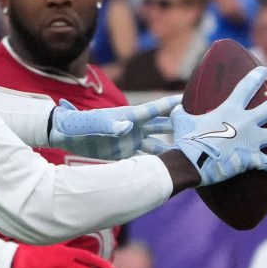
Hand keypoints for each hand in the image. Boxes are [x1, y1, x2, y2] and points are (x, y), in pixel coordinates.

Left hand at [48, 94, 180, 157]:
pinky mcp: (124, 152)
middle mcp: (133, 127)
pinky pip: (144, 157)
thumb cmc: (78, 124)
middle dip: (180, 127)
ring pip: (157, 143)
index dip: (172, 105)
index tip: (192, 100)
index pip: (155, 109)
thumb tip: (126, 126)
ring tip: (190, 153)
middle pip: (162, 126)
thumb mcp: (93, 124)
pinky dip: (156, 161)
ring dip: (172, 148)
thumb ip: (109, 125)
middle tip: (201, 129)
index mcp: (128, 116)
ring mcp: (130, 140)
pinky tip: (168, 167)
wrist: (65, 134)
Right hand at [168, 65, 266, 186]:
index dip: (256, 77)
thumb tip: (175, 108)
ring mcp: (251, 140)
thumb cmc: (185, 141)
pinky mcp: (251, 159)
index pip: (246, 87)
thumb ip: (181, 113)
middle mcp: (246, 122)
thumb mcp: (181, 122)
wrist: (189, 163)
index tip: (264, 70)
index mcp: (229, 110)